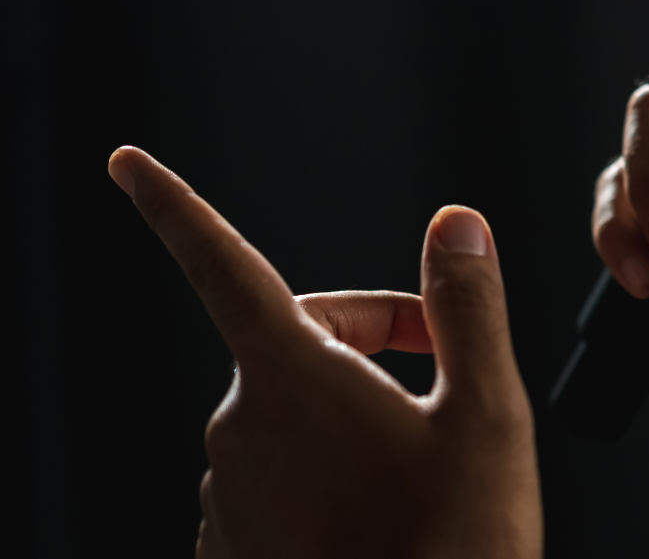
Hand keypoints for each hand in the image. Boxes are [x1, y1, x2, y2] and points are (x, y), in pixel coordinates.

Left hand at [107, 147, 540, 558]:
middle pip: (299, 335)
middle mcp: (238, 430)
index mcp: (292, 379)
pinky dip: (331, 465)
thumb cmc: (457, 547)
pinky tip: (387, 509)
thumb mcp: (486, 414)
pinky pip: (278, 474)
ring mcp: (229, 495)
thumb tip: (453, 224)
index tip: (126, 163)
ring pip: (294, 409)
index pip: (222, 264)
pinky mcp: (233, 546)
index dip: (174, 205)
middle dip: (376, 332)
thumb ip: (466, 305)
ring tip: (427, 461)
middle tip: (449, 371)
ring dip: (358, 405)